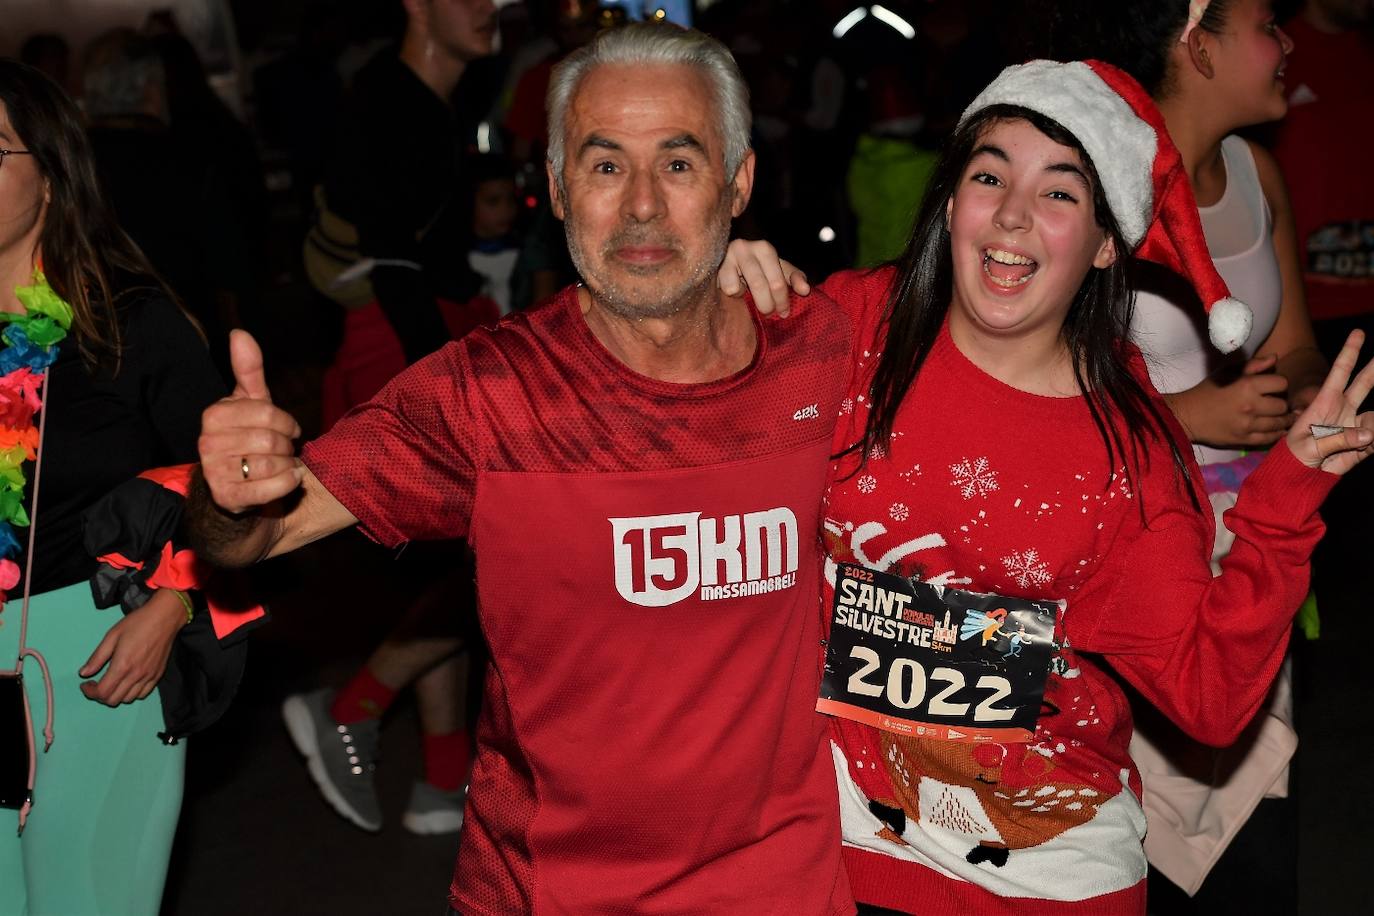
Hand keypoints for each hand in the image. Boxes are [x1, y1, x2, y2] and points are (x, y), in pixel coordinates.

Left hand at [79, 589, 186, 705]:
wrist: (165, 618)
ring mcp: (148, 677)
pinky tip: (128, 681)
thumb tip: (83, 673)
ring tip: (112, 683)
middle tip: (96, 684)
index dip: (90, 692)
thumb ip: (97, 657)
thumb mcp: (112, 636)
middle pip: (113, 700)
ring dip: (116, 695)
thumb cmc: (138, 623)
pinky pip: (142, 694)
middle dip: (100, 695)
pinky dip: (131, 693)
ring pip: (127, 699)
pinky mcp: (158, 675)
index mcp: (122, 665)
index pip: (102, 692)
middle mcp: (136, 675)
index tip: (86, 684)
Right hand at [199, 330, 303, 514]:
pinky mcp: (227, 497)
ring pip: (272, 463)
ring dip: (287, 465)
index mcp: (215, 414)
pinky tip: (288, 479)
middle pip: (272, 439)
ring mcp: (214, 471)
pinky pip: (270, 488)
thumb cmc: (249, 436)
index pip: (268, 413)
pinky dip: (288, 483)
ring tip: (279, 465)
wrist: (239, 483)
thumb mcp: (252, 402)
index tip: (287, 429)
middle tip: (283, 450)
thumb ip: (249, 370)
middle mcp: (208, 442)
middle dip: (287, 446)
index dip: (287, 422)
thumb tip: (239, 333)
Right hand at [717, 239, 808, 316]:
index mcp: (765, 249)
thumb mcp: (780, 270)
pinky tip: (735, 287)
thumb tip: (805, 290)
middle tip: (768, 313)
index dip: (782, 301)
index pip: (778, 282)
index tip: (783, 313)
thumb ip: (794, 278)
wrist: (728, 259)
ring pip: (737, 289)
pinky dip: (731, 293)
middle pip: (759, 286)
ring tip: (748, 293)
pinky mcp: (713, 266)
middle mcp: (745, 248)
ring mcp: (725, 257)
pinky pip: (724, 289)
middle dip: (766, 305)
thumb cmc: (760, 267)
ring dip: (745, 298)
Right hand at [1167, 353, 1291, 448]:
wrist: (1187, 415)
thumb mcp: (1227, 372)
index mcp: (1247, 385)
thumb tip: (1275, 358)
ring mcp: (1248, 425)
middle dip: (1281, 403)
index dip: (1279, 384)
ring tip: (1281, 417)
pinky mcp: (1244, 439)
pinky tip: (1278, 430)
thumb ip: (1252, 365)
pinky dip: (1276, 434)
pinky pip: (1269, 438)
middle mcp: (1251, 405)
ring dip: (1282, 420)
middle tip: (1276, 404)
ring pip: (1279, 423)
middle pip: (1283, 405)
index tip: (1274, 387)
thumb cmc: (1207, 390)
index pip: (1281, 383)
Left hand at [1287, 330, 1373, 473]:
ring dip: (1372, 428)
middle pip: (1363, 383)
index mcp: (1324, 403)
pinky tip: (1361, 449)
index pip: (1339, 373)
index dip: (1349, 353)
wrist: (1299, 476)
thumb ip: (1336, 440)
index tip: (1358, 333)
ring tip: (1360, 441)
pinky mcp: (1363, 443)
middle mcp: (1342, 409)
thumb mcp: (1308, 447)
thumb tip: (1368, 434)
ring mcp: (1354, 424)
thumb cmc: (1294, 456)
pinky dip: (1371, 444)